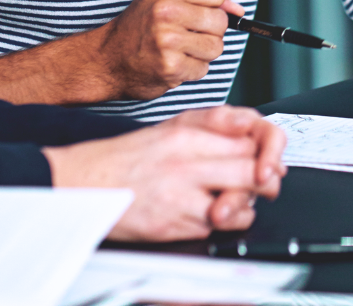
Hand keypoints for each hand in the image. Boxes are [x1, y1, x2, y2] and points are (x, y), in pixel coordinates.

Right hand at [44, 105, 286, 240]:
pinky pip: (218, 227)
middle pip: (253, 170)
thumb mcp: (173, 125)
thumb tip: (254, 131)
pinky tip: (212, 214)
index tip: (269, 160)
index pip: (252, 137)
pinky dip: (223, 224)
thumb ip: (216, 124)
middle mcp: (186, 160)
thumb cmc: (128, 157)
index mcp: (189, 131)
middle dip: (266, 181)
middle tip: (262, 184)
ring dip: (246, 204)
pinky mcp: (172, 224)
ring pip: (241, 202)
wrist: (83, 183)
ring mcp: (180, 194)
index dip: (269, 150)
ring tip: (235, 199)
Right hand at [95, 0, 245, 100]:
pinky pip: (203, 69)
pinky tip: (172, 63)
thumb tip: (239, 10)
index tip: (204, 15)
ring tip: (179, 50)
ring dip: (202, 53)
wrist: (106, 60)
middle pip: (220, 22)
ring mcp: (166, 40)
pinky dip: (191, 70)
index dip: (218, 7)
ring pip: (216, 47)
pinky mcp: (169, 66)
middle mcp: (164, 10)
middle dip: (210, 32)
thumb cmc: (140, 28)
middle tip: (187, 36)